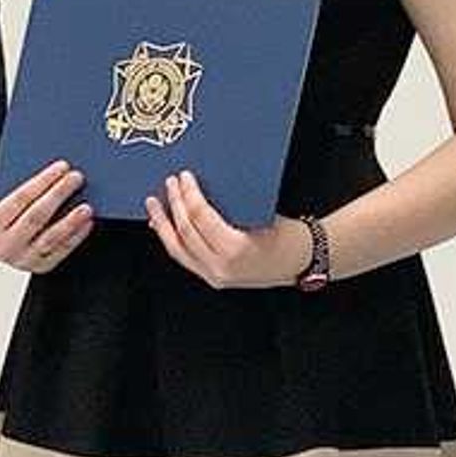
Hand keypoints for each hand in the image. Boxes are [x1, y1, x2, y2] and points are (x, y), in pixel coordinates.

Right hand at [0, 160, 96, 271]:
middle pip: (35, 216)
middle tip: (77, 177)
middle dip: (58, 194)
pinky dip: (76, 236)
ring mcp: (23, 259)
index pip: (19, 198)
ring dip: (71, 220)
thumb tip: (56, 174)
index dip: (42, 181)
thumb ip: (23, 193)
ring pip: (51, 237)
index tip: (62, 166)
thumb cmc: (10, 218)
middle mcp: (4, 245)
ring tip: (87, 206)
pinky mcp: (41, 267)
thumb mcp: (5, 205)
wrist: (5, 248)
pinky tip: (87, 222)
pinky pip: (62, 251)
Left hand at [143, 171, 311, 290]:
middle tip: (170, 184)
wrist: (301, 262)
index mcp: (236, 249)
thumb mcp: (261, 213)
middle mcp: (221, 267)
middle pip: (186, 233)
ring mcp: (215, 276)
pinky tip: (163, 226)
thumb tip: (201, 188)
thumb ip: (230, 206)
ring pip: (178, 250)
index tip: (185, 178)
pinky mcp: (213, 278)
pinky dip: (172, 240)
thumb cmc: (288, 236)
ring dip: (163, 225)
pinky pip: (185, 258)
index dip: (190, 196)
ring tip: (154, 205)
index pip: (201, 219)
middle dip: (175, 205)